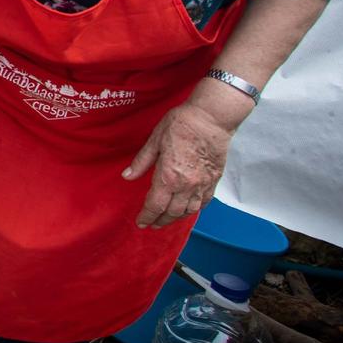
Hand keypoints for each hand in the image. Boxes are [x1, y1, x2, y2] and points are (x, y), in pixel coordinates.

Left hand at [123, 100, 235, 227]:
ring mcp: (203, 184)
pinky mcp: (214, 180)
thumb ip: (141, 162)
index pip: (155, 205)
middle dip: (160, 220)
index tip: (141, 222)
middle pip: (172, 212)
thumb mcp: (154, 141)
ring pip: (189, 210)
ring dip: (177, 218)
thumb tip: (127, 176)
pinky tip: (188, 209)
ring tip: (167, 219)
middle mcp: (187, 185)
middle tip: (152, 224)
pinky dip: (194, 209)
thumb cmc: (180, 125)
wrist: (211, 118)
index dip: (147, 216)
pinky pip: (204, 202)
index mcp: (169, 176)